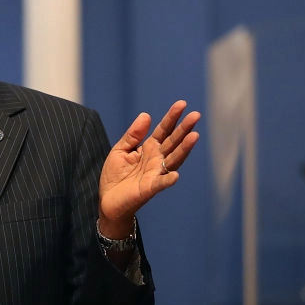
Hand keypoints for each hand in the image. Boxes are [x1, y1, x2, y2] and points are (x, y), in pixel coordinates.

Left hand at [97, 100, 200, 237]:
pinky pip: (161, 183)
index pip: (164, 130)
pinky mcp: (149, 188)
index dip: (172, 118)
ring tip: (194, 135)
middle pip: (173, 141)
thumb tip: (146, 115)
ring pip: (173, 159)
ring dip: (184, 148)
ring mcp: (155, 173)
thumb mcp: (121, 149)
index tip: (182, 104)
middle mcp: (156, 159)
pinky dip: (168, 179)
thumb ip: (133, 134)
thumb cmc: (116, 175)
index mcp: (149, 148)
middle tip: (196, 115)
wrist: (108, 200)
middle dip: (184, 128)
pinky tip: (176, 174)